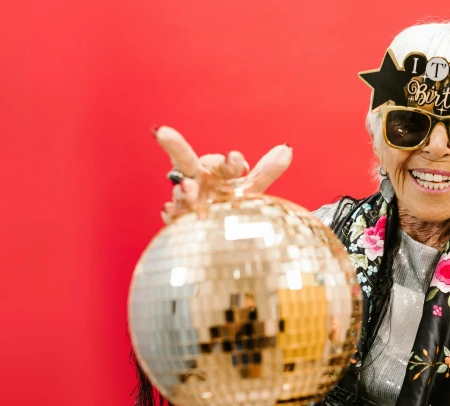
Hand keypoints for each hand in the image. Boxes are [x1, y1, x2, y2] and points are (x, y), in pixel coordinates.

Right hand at [153, 126, 292, 223]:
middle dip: (174, 145)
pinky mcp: (181, 219)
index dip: (230, 162)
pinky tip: (169, 210)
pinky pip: (174, 214)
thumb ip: (267, 170)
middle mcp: (198, 179)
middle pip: (184, 159)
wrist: (222, 229)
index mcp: (216, 169)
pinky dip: (171, 212)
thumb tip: (287, 149)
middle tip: (162, 133)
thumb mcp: (251, 188)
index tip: (236, 159)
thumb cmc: (233, 201)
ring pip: (181, 190)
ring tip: (188, 187)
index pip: (224, 163)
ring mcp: (187, 199)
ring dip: (183, 189)